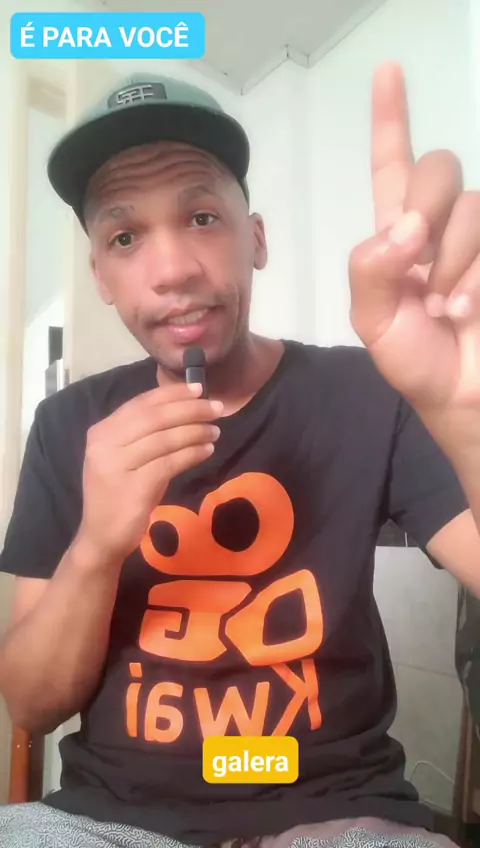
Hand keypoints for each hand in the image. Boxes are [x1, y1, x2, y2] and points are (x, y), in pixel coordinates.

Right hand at [78, 382, 221, 560]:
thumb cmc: (119, 494)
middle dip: (190, 409)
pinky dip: (192, 453)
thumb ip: (144, 434)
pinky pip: (170, 462)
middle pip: (156, 417)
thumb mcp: (125, 458)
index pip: (141, 403)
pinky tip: (207, 451)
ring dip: (195, 431)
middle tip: (216, 408)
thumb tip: (185, 409)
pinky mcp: (134, 486)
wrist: (101, 536)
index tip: (198, 389)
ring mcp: (116, 464)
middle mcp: (104, 443)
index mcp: (101, 431)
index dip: (172, 394)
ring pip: (165, 438)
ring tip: (215, 430)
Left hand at [349, 62, 479, 415]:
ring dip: (454, 264)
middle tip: (421, 270)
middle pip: (438, 167)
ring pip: (473, 206)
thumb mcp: (373, 319)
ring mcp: (478, 239)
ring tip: (448, 310)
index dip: (392, 118)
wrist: (461, 396)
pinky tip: (469, 310)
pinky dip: (477, 279)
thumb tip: (407, 225)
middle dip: (426, 211)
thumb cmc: (416, 360)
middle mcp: (440, 225)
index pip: (393, 165)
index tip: (390, 70)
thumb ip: (371, 268)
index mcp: (397, 235)